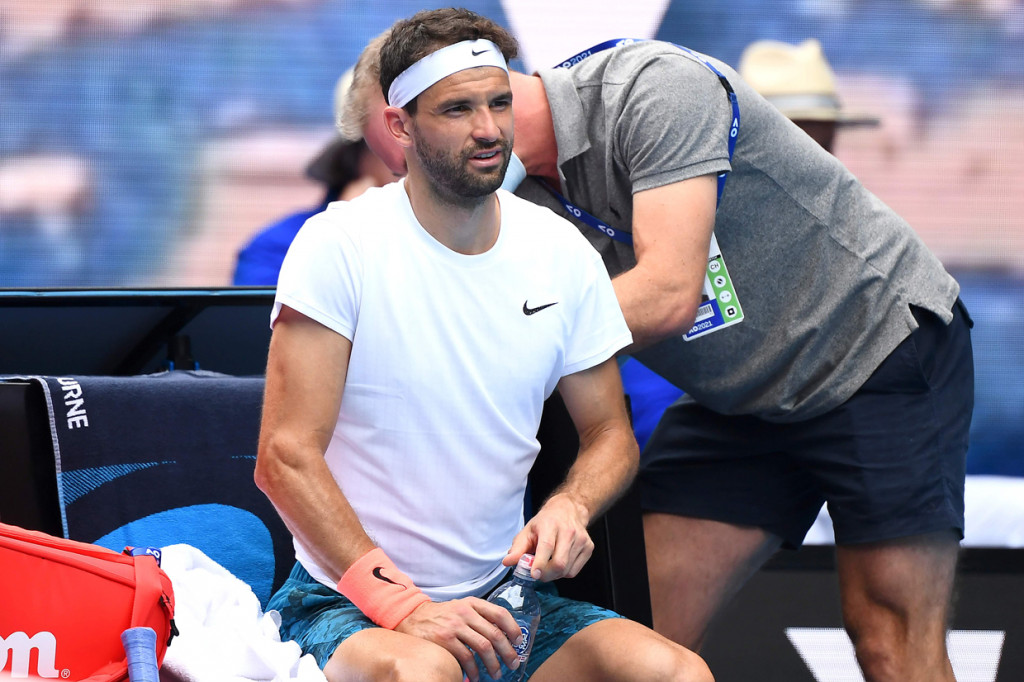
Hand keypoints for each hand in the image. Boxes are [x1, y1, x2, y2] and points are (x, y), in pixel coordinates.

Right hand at [394, 597, 522, 681]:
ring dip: (493, 664)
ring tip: (496, 674)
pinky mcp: (444, 640)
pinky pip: (466, 658)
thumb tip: (502, 635)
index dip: (512, 628)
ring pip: (483, 648)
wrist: (412, 617)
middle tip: (513, 663)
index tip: (518, 641)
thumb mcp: (460, 608)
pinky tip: (476, 677)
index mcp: (472, 603)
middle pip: (494, 634)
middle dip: (507, 652)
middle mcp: (465, 612)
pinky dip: (474, 670)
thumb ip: (478, 616)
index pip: (500, 614)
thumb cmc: (441, 616)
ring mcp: (454, 626)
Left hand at [504, 492, 593, 580]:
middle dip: (546, 575)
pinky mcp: (589, 547)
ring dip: (554, 575)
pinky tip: (559, 562)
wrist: (568, 510)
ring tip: (547, 565)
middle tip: (537, 574)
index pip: (547, 546)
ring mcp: (581, 540)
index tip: (534, 574)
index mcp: (550, 525)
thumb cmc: (546, 522)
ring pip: (567, 570)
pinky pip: (574, 571)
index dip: (540, 563)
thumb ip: (517, 548)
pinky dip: (564, 573)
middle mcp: (568, 531)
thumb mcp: (528, 531)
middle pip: (560, 563)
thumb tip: (507, 562)